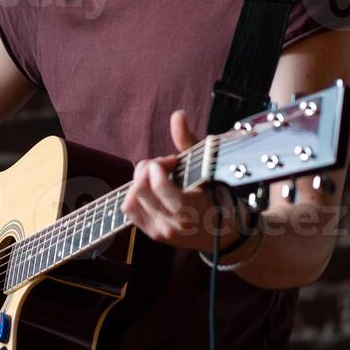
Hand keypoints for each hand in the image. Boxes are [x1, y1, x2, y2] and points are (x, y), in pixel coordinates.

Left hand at [121, 109, 246, 254]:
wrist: (219, 231)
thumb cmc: (215, 194)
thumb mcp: (205, 167)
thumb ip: (187, 141)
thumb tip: (177, 115)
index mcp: (192, 209)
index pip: (160, 187)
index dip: (157, 167)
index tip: (170, 160)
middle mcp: (174, 225)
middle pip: (141, 190)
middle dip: (148, 170)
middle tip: (164, 166)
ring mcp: (161, 231)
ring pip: (131, 199)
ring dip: (140, 182)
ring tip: (157, 178)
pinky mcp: (152, 234)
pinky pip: (129, 209)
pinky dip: (136, 193)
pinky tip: (152, 189)